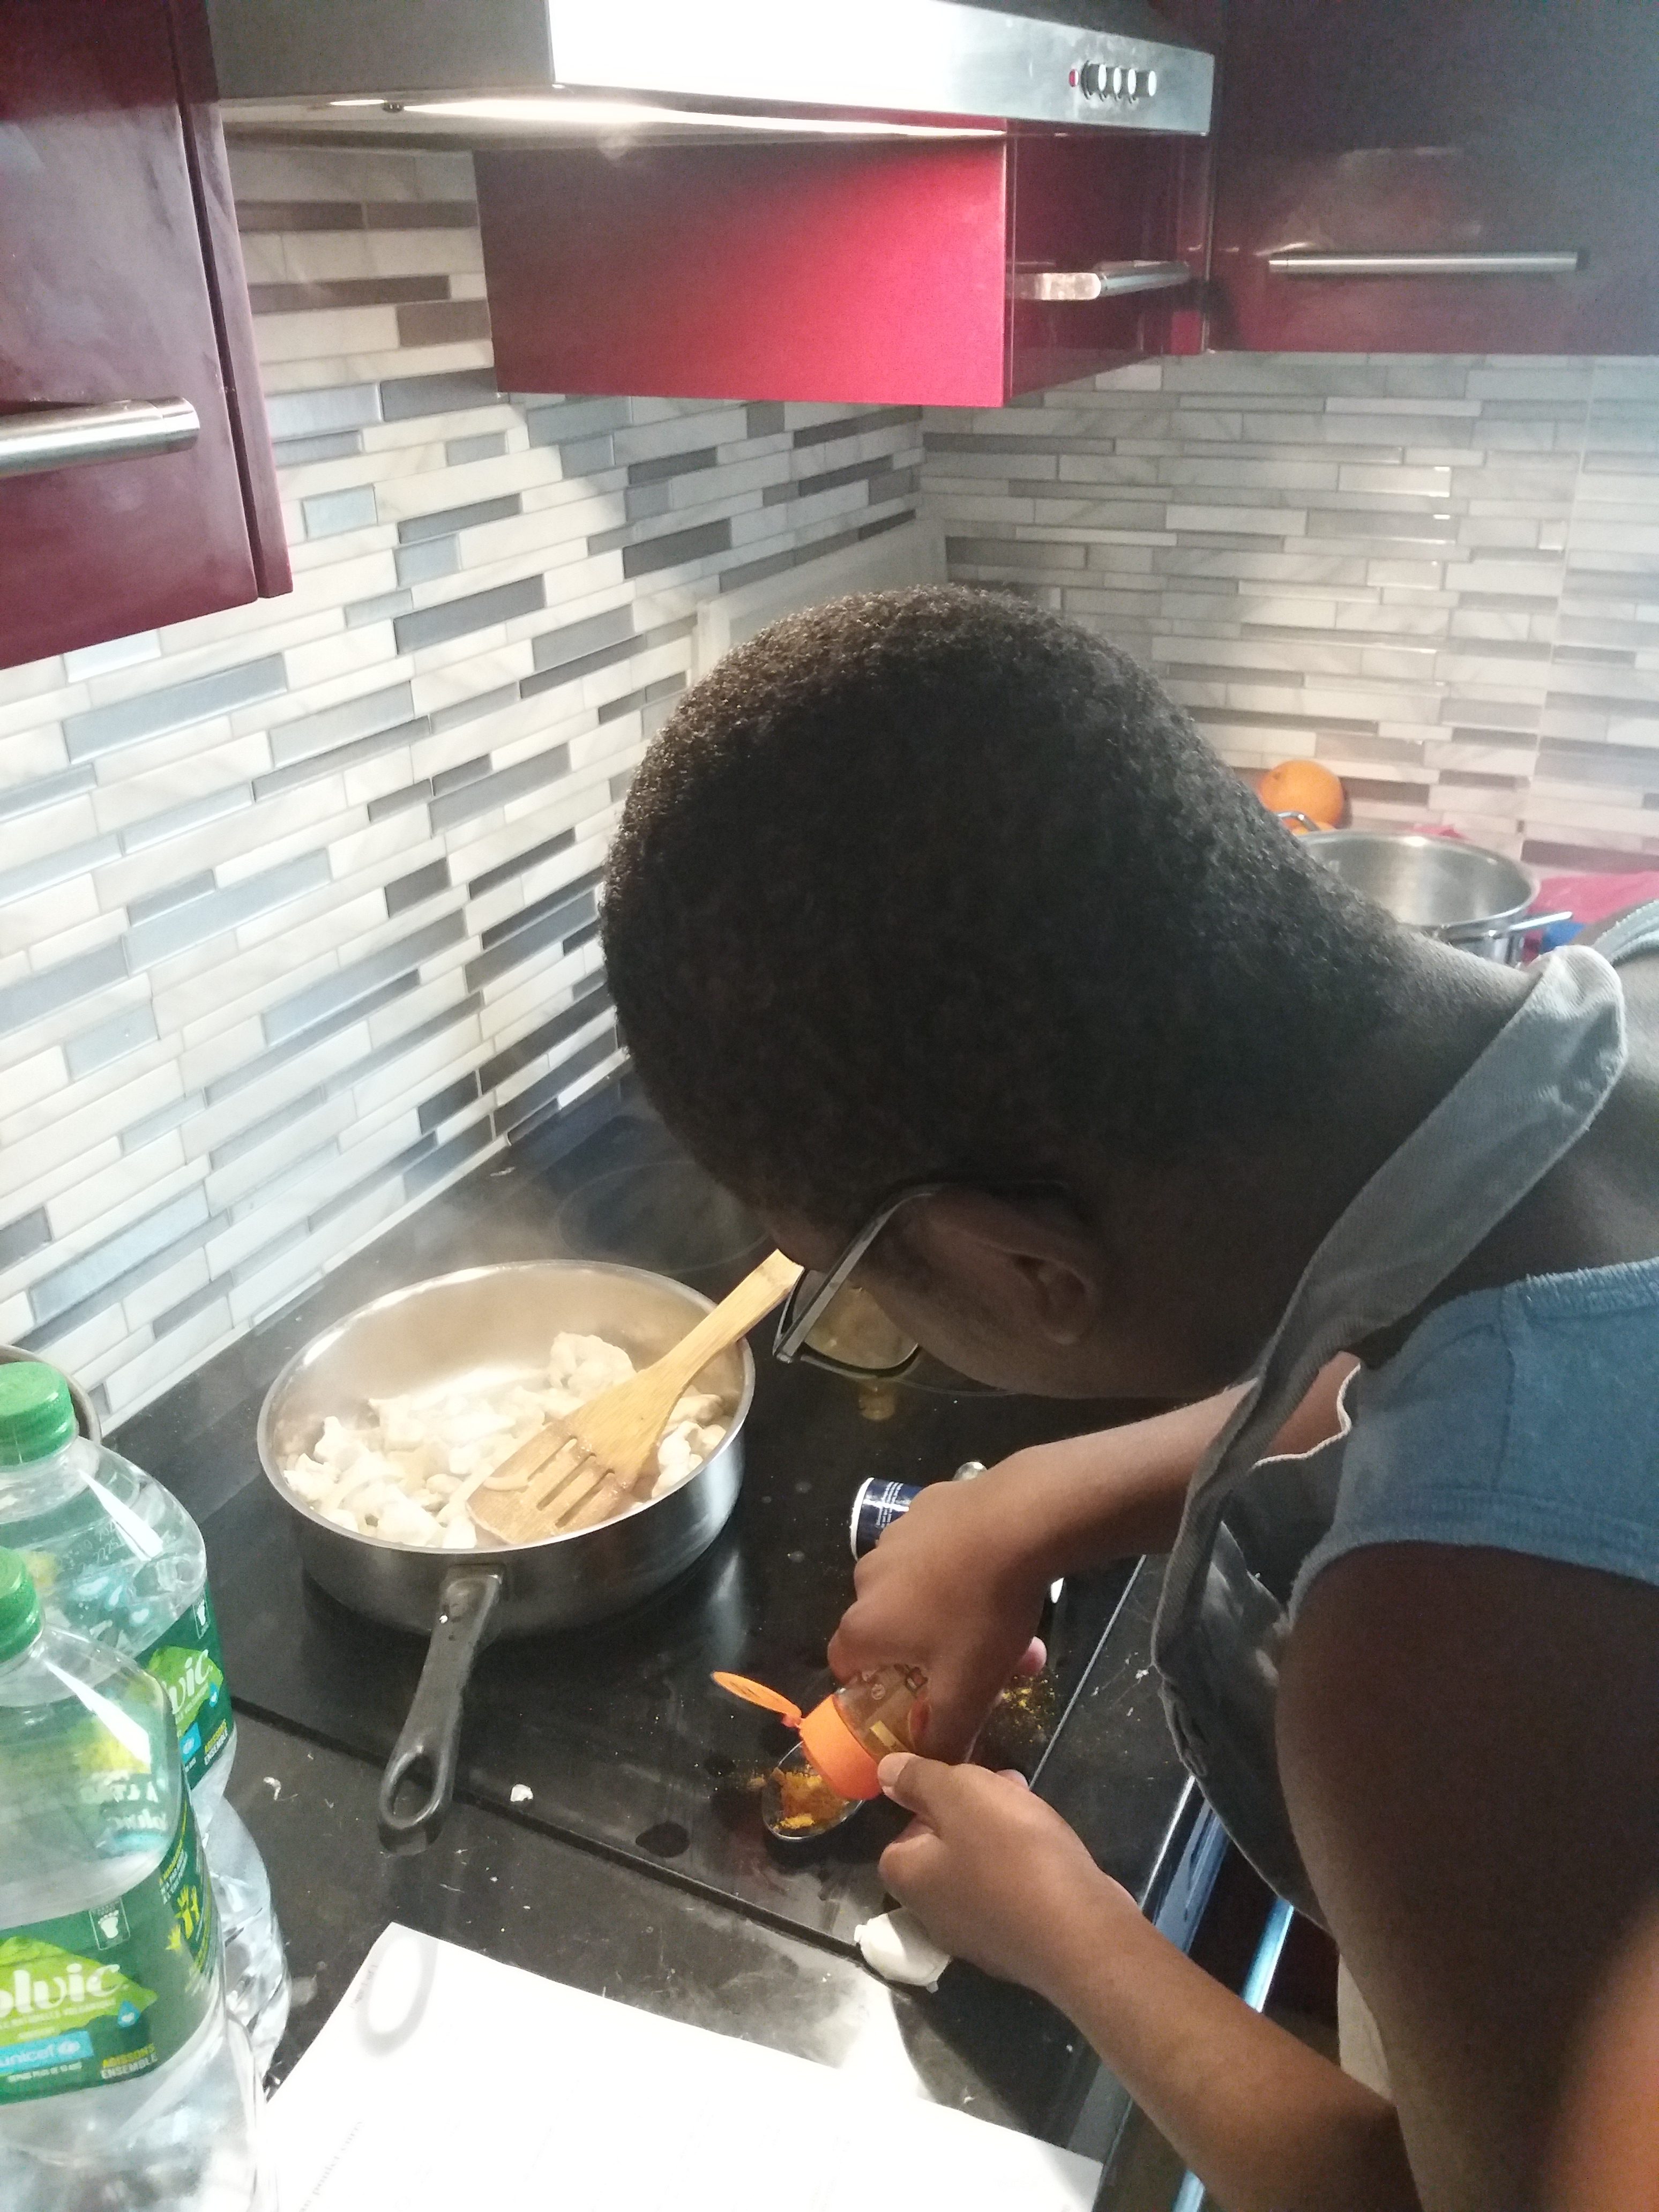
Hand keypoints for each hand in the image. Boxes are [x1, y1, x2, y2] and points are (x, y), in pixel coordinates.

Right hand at [829, 1453, 1056, 1759]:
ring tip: (991, 1616)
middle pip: (884, 1624)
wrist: (1019, 1521)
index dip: (871, 1687)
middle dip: (920, 1648)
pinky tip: (992, 1567)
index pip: (843, 1664)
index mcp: (865, 1624)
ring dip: (940, 1605)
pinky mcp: (926, 1503)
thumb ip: (942, 1739)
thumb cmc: (982, 1614)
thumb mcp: (968, 1692)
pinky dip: (954, 1560)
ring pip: (912, 1584)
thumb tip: (928, 1764)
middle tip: (966, 1661)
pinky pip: (933, 1545)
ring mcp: (895, 1534)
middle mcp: (867, 1577)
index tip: (908, 1697)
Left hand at [876, 1754, 1129, 2003]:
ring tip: (1033, 1811)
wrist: (1081, 1933)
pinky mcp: (1019, 1947)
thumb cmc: (1012, 1855)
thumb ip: (919, 1780)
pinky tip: (1051, 1853)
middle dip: (970, 1815)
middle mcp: (935, 1918)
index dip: (926, 1807)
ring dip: (1000, 1838)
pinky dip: (1024, 1868)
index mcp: (911, 1882)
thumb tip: (883, 1774)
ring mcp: (979, 1939)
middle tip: (1003, 1789)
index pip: (899, 1839)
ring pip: (978, 1872)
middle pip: (942, 1854)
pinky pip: (1010, 1894)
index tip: (959, 1787)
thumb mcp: (960, 1795)